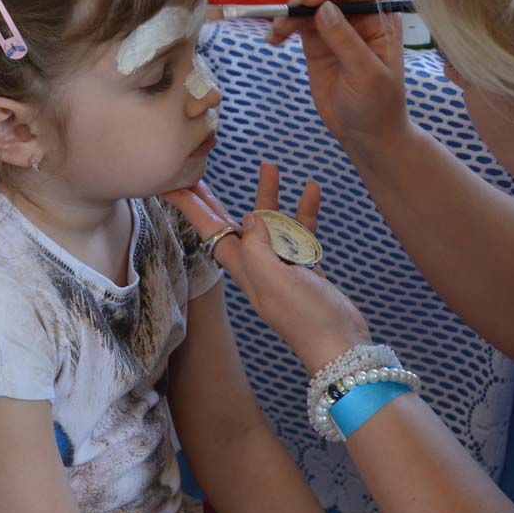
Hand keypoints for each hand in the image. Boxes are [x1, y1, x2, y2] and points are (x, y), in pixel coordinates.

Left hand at [162, 164, 370, 372]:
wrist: (341, 345)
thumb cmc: (306, 319)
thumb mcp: (274, 281)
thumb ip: (257, 247)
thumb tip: (250, 218)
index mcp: (245, 269)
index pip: (210, 232)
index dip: (191, 208)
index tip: (172, 187)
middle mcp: (259, 266)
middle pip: (230, 226)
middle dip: (214, 201)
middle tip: (198, 177)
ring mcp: (283, 266)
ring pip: (270, 223)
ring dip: (268, 195)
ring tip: (270, 167)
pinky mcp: (306, 267)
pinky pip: (302, 231)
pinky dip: (305, 210)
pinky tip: (311, 190)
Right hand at [265, 0, 409, 152]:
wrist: (366, 134)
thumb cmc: (378, 104)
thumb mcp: (366, 74)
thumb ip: (346, 41)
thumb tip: (324, 8)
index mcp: (381, 19)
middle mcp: (359, 18)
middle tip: (289, 13)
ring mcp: (336, 30)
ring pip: (311, 6)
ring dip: (291, 12)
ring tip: (277, 31)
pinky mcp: (317, 44)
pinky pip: (298, 25)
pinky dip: (284, 26)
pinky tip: (274, 38)